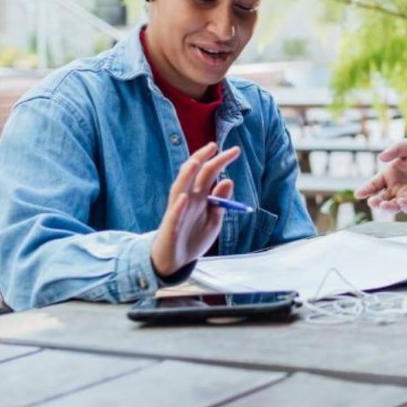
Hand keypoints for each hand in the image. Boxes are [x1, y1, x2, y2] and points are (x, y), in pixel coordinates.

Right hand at [152, 142, 240, 278]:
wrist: (176, 261)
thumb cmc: (193, 238)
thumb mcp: (213, 221)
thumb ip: (220, 203)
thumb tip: (229, 181)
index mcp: (199, 197)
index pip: (209, 173)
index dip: (220, 161)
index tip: (235, 150)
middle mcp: (187, 199)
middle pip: (193, 175)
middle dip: (203, 159)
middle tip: (215, 145)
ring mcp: (177, 212)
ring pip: (180, 189)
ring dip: (187, 176)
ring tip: (197, 161)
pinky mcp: (170, 227)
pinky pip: (174, 216)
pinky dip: (179, 207)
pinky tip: (184, 198)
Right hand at [354, 140, 406, 213]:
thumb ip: (395, 149)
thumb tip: (381, 157)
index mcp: (390, 175)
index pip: (374, 184)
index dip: (366, 189)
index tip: (359, 194)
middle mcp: (396, 188)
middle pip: (381, 198)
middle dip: (375, 202)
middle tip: (373, 201)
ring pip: (393, 206)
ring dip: (388, 207)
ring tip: (384, 205)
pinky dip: (406, 206)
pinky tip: (403, 203)